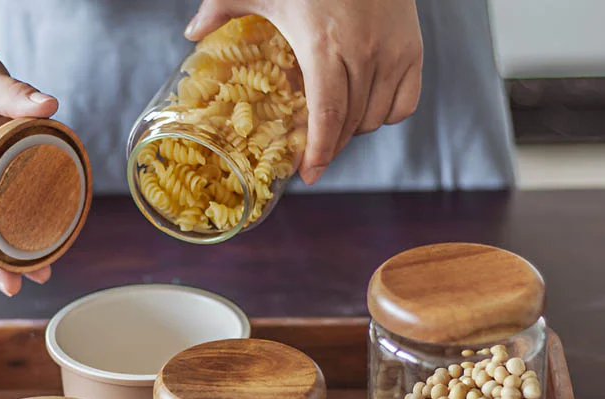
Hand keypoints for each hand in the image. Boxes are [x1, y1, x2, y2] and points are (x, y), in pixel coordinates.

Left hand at [185, 0, 422, 184]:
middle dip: (329, 146)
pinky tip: (366, 106)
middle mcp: (364, 54)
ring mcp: (394, 52)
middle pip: (349, 124)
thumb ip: (223, 8)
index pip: (327, 118)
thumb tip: (191, 33)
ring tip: (333, 123)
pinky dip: (386, 113)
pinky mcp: (414, 48)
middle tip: (311, 153)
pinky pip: (405, 103)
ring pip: (375, 118)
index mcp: (323, 46)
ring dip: (353, 129)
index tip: (308, 175)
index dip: (318, 153)